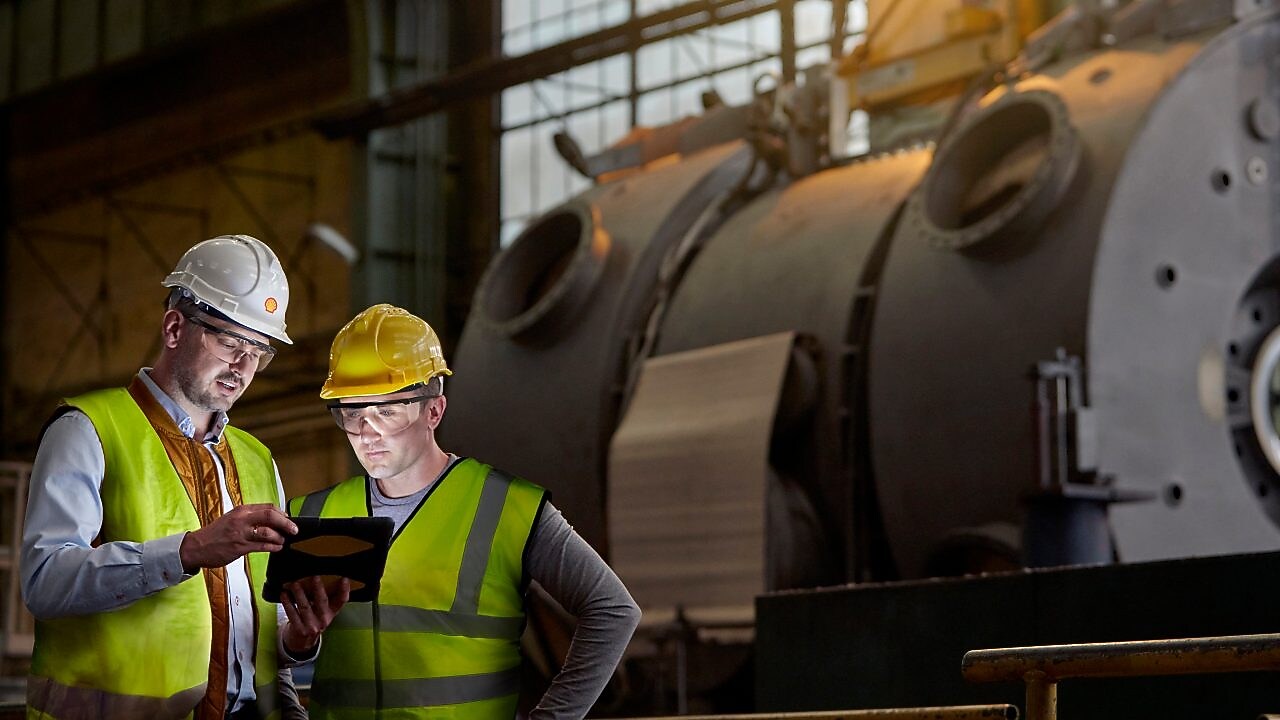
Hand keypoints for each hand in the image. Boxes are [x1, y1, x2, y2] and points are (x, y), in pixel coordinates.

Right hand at [179, 503, 297, 571]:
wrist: (196, 547)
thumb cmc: (215, 534)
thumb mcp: (232, 518)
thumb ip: (250, 517)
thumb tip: (272, 520)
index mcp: (242, 510)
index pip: (268, 507)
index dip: (282, 513)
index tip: (288, 518)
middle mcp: (242, 519)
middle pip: (271, 516)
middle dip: (286, 523)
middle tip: (294, 529)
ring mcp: (241, 533)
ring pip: (268, 532)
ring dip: (280, 537)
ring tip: (283, 540)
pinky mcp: (240, 547)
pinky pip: (262, 546)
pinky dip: (273, 547)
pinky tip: (277, 548)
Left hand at [280, 575, 350, 654]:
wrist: (303, 641)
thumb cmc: (313, 619)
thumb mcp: (323, 612)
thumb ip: (324, 598)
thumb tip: (320, 576)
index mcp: (332, 612)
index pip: (342, 601)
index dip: (344, 590)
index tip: (344, 579)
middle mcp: (324, 620)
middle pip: (322, 602)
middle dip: (318, 589)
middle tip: (315, 577)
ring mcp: (312, 626)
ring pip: (305, 607)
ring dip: (299, 594)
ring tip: (295, 584)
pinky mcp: (299, 629)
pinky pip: (292, 614)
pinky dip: (287, 603)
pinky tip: (284, 594)